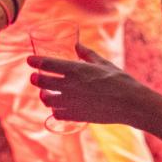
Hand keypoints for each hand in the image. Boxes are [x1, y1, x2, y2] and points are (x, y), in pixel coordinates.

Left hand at [28, 44, 153, 127]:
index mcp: (75, 69)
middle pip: (42, 82)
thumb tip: (77, 45)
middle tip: (35, 77)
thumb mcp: (103, 63)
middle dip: (36, 79)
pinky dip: (55, 110)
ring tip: (46, 94)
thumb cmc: (119, 80)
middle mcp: (70, 85)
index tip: (29, 60)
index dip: (35, 61)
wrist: (132, 104)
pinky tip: (58, 108)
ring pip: (47, 100)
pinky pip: (57, 114)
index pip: (47, 64)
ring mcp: (72, 102)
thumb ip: (87, 54)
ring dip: (45, 96)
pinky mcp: (77, 116)